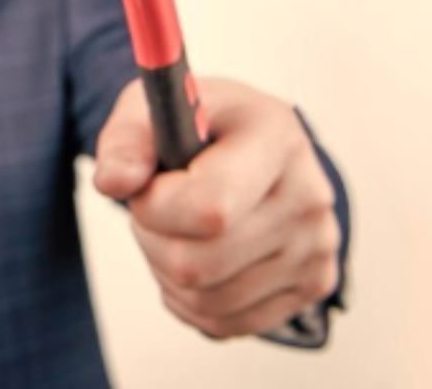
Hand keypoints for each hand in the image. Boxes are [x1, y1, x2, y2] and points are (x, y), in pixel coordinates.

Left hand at [93, 76, 339, 338]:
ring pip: (205, 299)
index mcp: (275, 137)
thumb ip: (127, 140)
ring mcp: (317, 246)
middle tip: (158, 207)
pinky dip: (191, 299)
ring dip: (168, 269)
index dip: (157, 207)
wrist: (251, 143)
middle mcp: (309, 194)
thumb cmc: (200, 125)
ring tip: (179, 226)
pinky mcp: (313, 284)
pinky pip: (224, 321)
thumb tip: (115, 182)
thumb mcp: (156, 109)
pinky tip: (197, 254)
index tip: (148, 185)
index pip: (210, 209)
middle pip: (199, 265)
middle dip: (154, 238)